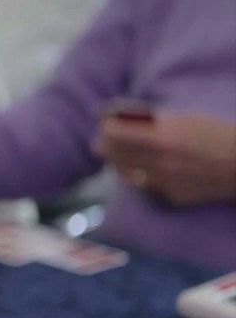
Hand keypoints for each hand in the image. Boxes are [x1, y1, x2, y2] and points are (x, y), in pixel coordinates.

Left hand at [94, 112, 235, 206]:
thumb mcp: (184, 120)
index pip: (113, 132)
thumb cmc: (217, 134)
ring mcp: (165, 182)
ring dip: (119, 164)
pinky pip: (145, 188)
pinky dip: (140, 178)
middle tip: (100, 142)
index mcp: (162, 136)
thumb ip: (152, 122)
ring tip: (120, 156)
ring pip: (124, 174)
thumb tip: (121, 120)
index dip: (105, 127)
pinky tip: (144, 171)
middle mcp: (159, 161)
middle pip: (113, 154)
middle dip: (104, 146)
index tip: (103, 123)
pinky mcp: (172, 197)